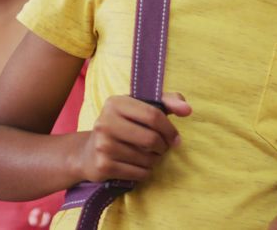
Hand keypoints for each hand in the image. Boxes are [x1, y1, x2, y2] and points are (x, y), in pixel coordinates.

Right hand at [75, 93, 191, 181]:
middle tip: (161, 148)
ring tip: (147, 156)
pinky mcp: (103, 165)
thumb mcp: (140, 108)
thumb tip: (187, 109)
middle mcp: (105, 121)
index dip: (169, 129)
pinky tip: (138, 166)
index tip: (175, 138)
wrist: (90, 151)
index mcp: (115, 102)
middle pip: (151, 138)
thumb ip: (166, 102)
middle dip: (163, 146)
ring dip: (154, 160)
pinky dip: (145, 172)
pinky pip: (139, 173)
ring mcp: (102, 144)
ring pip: (146, 158)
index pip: (154, 115)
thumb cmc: (123, 127)